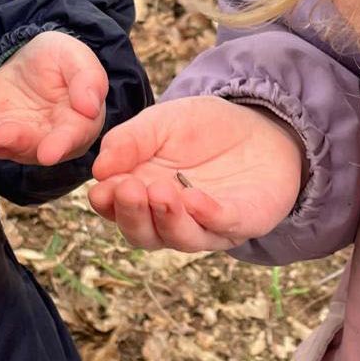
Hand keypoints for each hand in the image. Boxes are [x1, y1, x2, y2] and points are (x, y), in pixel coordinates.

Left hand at [0, 30, 107, 164]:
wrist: (33, 56)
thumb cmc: (63, 58)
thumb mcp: (77, 58)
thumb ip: (88, 80)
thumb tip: (91, 107)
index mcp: (81, 121)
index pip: (73, 136)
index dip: (61, 145)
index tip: (49, 153)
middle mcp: (54, 137)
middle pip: (37, 146)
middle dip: (18, 142)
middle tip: (2, 136)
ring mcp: (26, 137)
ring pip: (10, 146)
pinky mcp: (1, 132)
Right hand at [88, 95, 304, 251]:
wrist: (260, 125)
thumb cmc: (203, 128)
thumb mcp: (161, 122)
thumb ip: (130, 141)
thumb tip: (99, 168)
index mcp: (143, 195)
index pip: (116, 210)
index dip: (107, 203)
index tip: (102, 188)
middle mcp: (170, 219)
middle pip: (144, 234)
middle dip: (133, 215)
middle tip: (127, 190)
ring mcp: (207, 225)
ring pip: (182, 238)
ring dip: (168, 219)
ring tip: (159, 192)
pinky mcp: (243, 221)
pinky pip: (223, 225)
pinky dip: (208, 215)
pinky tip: (193, 197)